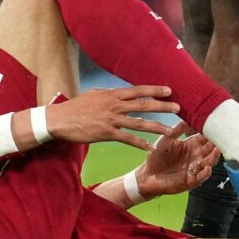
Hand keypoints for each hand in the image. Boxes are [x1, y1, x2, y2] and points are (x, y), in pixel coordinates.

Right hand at [45, 85, 179, 150]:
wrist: (60, 119)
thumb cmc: (76, 107)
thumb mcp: (94, 95)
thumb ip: (109, 95)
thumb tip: (120, 93)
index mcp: (113, 95)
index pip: (138, 90)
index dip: (155, 90)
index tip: (169, 90)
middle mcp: (115, 106)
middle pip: (143, 105)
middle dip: (163, 106)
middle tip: (179, 108)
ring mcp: (111, 120)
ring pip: (139, 123)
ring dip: (156, 127)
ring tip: (170, 131)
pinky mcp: (106, 134)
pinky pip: (127, 139)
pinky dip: (140, 143)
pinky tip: (150, 148)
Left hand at [135, 133, 219, 197]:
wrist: (148, 175)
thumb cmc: (157, 155)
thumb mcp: (167, 139)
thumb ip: (178, 129)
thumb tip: (189, 117)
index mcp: (191, 145)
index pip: (205, 137)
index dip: (211, 132)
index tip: (217, 125)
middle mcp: (196, 156)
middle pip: (210, 149)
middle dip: (217, 143)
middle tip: (223, 137)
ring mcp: (195, 168)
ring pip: (209, 162)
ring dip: (214, 157)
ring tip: (217, 151)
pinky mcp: (191, 181)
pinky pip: (201, 177)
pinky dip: (205, 173)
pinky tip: (207, 168)